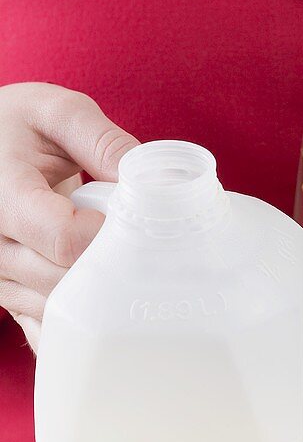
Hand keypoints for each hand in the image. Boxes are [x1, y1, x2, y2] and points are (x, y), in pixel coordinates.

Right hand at [0, 83, 138, 349]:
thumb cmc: (17, 126)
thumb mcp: (56, 112)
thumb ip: (102, 140)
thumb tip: (149, 181)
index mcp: (2, 195)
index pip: (63, 238)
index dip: (107, 237)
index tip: (129, 221)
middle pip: (65, 280)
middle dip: (112, 268)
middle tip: (145, 249)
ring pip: (58, 309)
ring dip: (100, 295)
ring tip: (127, 264)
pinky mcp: (8, 294)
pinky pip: (45, 329)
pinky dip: (80, 324)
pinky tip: (107, 308)